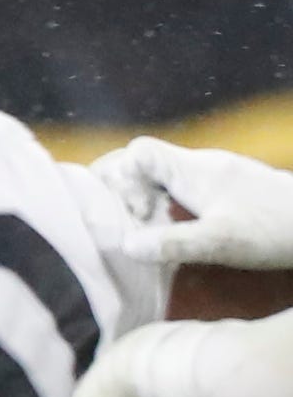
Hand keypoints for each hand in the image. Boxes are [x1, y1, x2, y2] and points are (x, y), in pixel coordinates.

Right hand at [93, 137, 292, 268]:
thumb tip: (125, 245)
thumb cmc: (273, 229)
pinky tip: (182, 232)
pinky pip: (185, 189)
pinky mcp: (230, 189)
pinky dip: (171, 207)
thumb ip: (172, 243)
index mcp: (193, 169)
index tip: (135, 213)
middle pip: (147, 164)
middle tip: (133, 226)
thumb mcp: (221, 243)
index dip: (122, 178)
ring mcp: (218, 175)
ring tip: (154, 234)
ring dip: (151, 202)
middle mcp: (202, 165)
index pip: (139, 151)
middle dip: (130, 192)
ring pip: (166, 178)